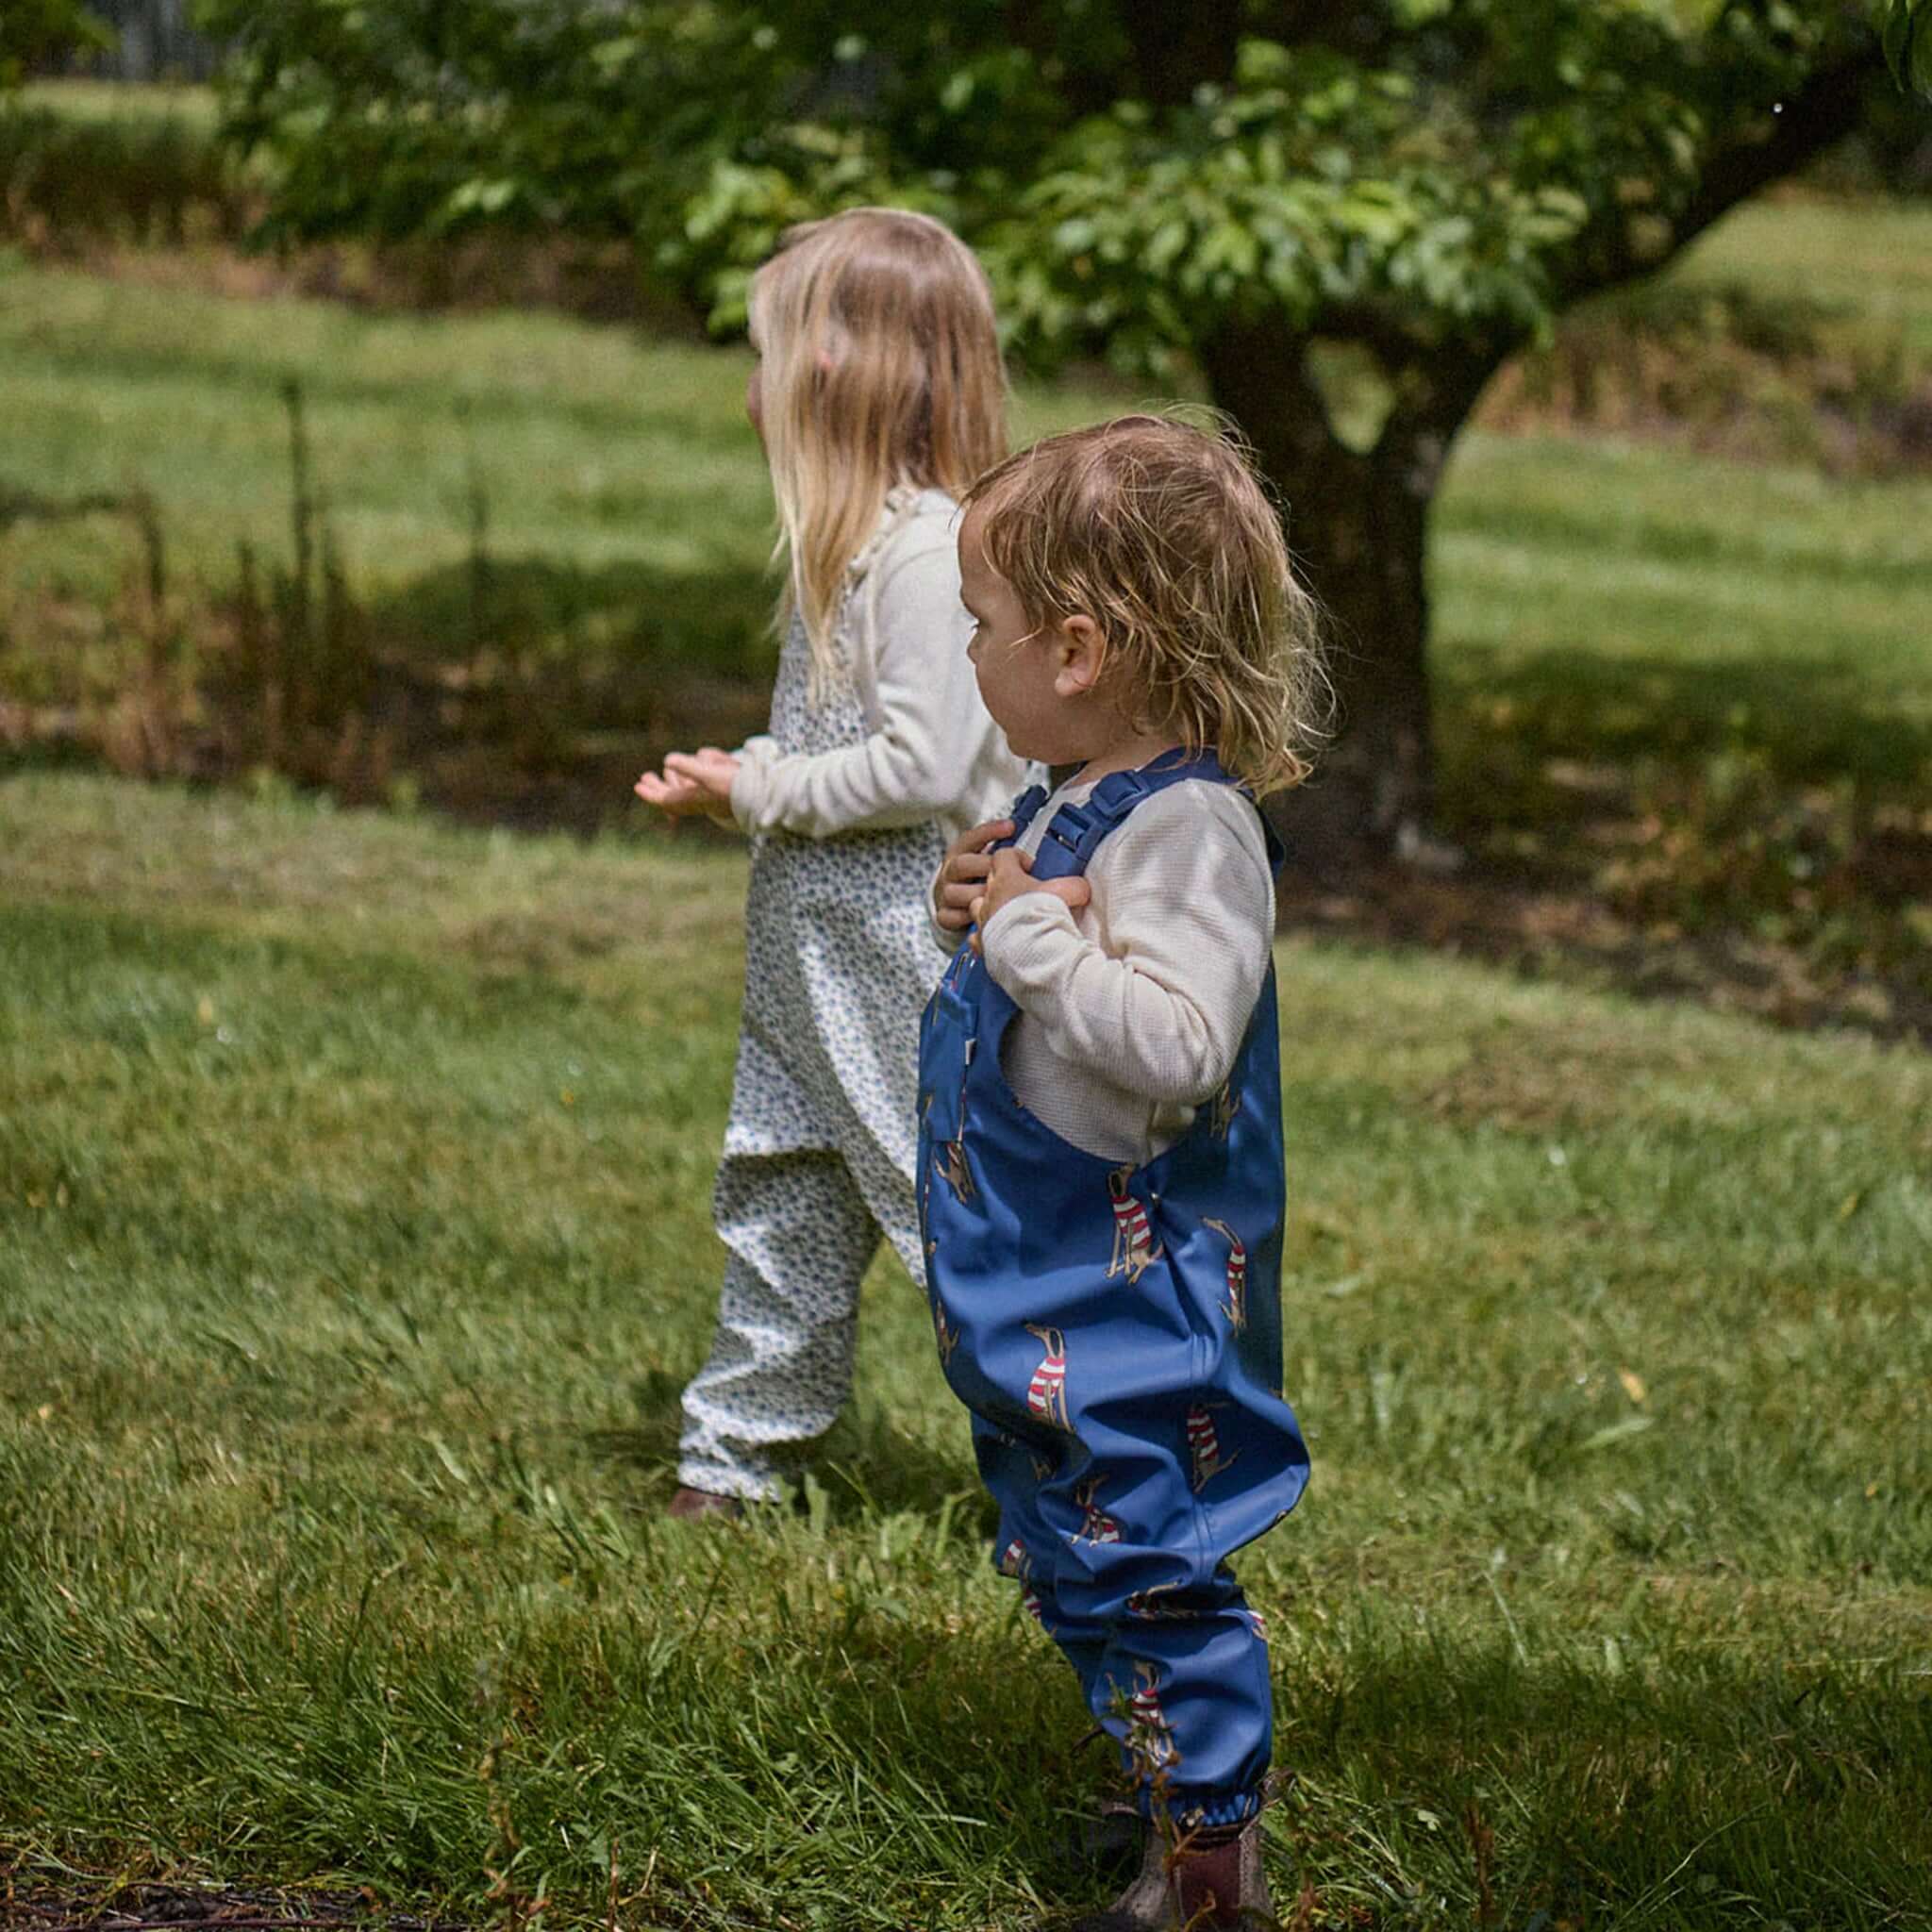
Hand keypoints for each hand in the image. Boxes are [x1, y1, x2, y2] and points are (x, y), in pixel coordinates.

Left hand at [634, 747, 739, 823]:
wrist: (766, 795)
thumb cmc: (738, 788)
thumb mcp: (711, 775)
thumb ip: (689, 767)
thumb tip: (667, 760)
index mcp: (695, 800)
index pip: (667, 799)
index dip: (651, 793)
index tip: (638, 785)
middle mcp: (701, 799)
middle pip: (675, 794)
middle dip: (660, 786)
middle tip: (646, 777)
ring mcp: (712, 794)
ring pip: (690, 784)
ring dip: (679, 777)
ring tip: (670, 770)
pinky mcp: (723, 788)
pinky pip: (706, 777)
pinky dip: (700, 770)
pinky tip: (705, 761)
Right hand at [933, 817, 1013, 930]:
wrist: (954, 906)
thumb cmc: (979, 881)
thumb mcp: (986, 863)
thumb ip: (1003, 857)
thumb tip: (1031, 856)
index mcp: (959, 854)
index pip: (970, 838)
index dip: (989, 832)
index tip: (1011, 827)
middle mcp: (949, 873)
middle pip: (961, 864)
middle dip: (986, 866)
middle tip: (1008, 873)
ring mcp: (944, 895)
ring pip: (954, 893)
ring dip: (979, 895)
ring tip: (1000, 899)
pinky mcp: (943, 916)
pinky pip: (952, 917)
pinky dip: (969, 918)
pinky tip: (987, 918)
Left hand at [969, 847, 1090, 953]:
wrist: (1034, 954)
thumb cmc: (1046, 922)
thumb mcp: (1071, 893)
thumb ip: (1074, 885)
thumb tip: (1081, 887)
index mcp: (1007, 879)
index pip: (1003, 855)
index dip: (1016, 859)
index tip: (1029, 869)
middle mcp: (990, 898)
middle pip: (988, 881)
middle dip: (1005, 885)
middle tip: (1023, 894)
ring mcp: (983, 922)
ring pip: (977, 907)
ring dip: (991, 910)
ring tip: (1009, 918)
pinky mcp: (982, 945)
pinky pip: (977, 937)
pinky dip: (986, 938)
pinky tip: (1000, 941)